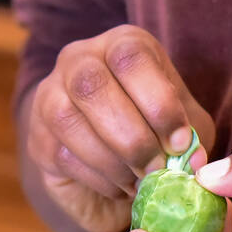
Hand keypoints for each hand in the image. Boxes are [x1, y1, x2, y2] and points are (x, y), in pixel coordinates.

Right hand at [23, 25, 215, 231]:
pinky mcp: (38, 139)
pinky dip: (100, 178)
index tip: (181, 143)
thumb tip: (193, 160)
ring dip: (113, 160)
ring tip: (142, 180)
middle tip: (158, 168)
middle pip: (91, 85)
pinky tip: (122, 187)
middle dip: (132, 136)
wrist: (116, 166)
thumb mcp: (183, 125)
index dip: (158, 102)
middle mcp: (78, 59)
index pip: (131, 57)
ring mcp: (49, 97)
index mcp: (121, 45)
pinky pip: (62, 155)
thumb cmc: (156, 132)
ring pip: (67, 119)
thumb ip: (192, 135)